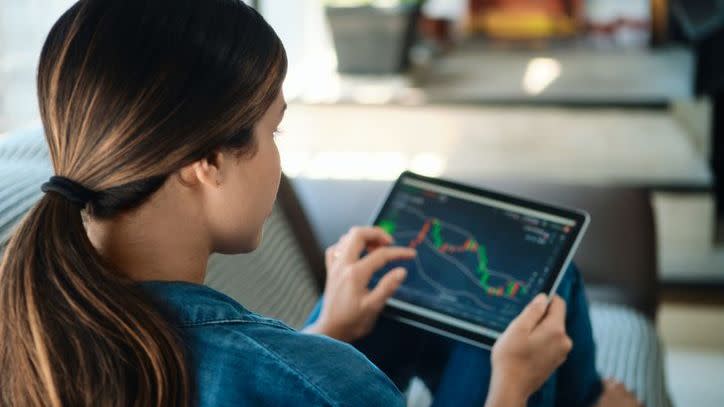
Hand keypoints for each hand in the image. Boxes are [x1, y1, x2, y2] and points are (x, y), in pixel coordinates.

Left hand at [304, 226, 415, 342]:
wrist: (330, 331)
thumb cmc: (352, 322)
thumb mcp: (373, 308)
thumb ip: (387, 287)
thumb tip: (401, 271)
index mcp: (356, 274)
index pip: (381, 254)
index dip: (399, 253)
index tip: (411, 255)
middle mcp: (343, 265)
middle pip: (358, 234)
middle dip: (377, 233)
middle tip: (390, 243)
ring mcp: (335, 266)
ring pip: (346, 237)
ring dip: (363, 237)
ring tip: (377, 248)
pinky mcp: (330, 270)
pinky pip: (336, 248)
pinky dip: (348, 245)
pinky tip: (357, 253)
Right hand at [486, 294, 572, 406]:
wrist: (511, 387)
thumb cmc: (511, 358)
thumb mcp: (517, 328)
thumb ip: (533, 310)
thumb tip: (543, 297)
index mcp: (556, 330)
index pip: (558, 303)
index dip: (545, 299)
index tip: (530, 304)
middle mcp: (564, 341)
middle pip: (554, 318)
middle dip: (538, 318)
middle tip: (520, 328)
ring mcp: (561, 353)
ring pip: (550, 331)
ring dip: (537, 331)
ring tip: (521, 342)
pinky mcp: (555, 361)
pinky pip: (549, 343)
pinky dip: (538, 342)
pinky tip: (525, 351)